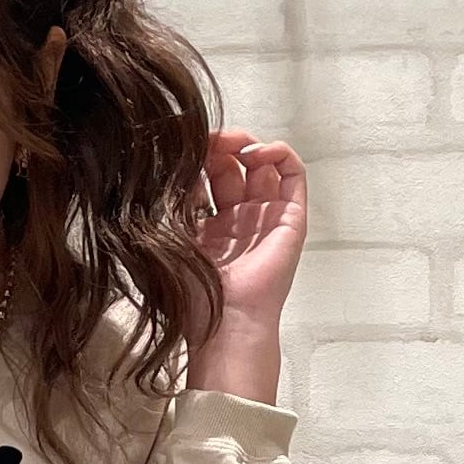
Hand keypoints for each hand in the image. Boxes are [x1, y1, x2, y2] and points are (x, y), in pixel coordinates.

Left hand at [186, 130, 305, 399]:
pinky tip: (255, 153)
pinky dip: (278, 152)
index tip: (185, 147)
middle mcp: (240, 221)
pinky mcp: (291, 218)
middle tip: (207, 142)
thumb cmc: (194, 295)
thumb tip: (177, 162)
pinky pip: (293, 173)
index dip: (199, 157)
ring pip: (262, 165)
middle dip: (219, 147)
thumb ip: (174, 200)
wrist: (224, 322)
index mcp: (210, 228)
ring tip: (232, 144)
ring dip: (246, 145)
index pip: (207, 177)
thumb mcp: (171, 239)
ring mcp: (267, 218)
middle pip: (233, 167)